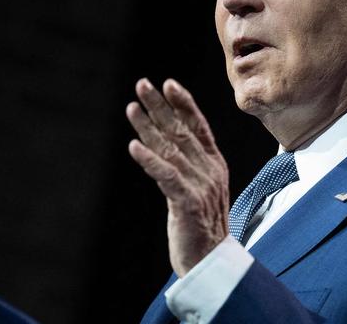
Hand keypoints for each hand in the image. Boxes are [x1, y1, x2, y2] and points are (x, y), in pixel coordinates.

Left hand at [126, 78, 229, 276]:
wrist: (212, 262)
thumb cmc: (202, 226)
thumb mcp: (200, 189)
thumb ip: (190, 166)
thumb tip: (168, 142)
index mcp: (215, 165)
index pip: (199, 126)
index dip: (184, 104)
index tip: (168, 83)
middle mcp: (210, 170)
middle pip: (182, 131)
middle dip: (161, 106)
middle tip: (143, 84)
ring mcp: (201, 186)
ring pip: (170, 149)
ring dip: (148, 127)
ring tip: (132, 107)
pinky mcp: (188, 204)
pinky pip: (166, 176)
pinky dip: (149, 160)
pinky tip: (134, 146)